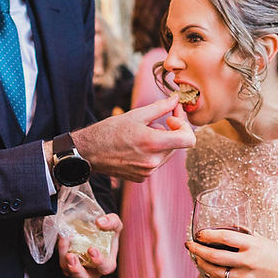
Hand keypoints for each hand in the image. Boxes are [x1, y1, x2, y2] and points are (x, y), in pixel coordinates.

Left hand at [59, 212, 120, 277]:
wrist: (94, 229)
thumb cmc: (107, 230)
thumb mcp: (114, 223)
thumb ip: (111, 222)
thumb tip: (100, 222)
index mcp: (107, 263)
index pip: (105, 267)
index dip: (99, 261)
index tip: (91, 249)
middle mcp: (93, 270)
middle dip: (77, 270)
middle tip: (71, 256)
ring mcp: (80, 269)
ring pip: (70, 273)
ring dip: (65, 262)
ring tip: (64, 247)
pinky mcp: (69, 265)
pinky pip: (63, 264)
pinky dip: (61, 253)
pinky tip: (63, 240)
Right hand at [74, 95, 195, 182]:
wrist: (88, 152)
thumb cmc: (109, 131)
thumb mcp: (136, 114)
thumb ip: (161, 107)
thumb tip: (176, 100)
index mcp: (153, 144)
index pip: (189, 140)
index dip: (184, 126)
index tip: (172, 119)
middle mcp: (153, 161)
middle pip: (177, 144)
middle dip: (170, 131)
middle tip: (153, 122)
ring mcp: (148, 172)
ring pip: (167, 153)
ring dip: (160, 142)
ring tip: (140, 135)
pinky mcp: (142, 177)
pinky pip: (156, 162)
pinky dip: (152, 152)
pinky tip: (135, 146)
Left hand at [185, 228, 277, 277]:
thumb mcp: (266, 241)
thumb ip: (247, 236)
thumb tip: (230, 228)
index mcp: (254, 245)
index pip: (224, 238)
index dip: (208, 235)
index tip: (199, 233)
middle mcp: (248, 261)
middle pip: (214, 256)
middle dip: (198, 250)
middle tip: (189, 245)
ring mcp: (246, 277)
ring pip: (216, 272)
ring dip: (203, 264)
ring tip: (197, 257)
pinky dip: (214, 274)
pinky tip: (209, 269)